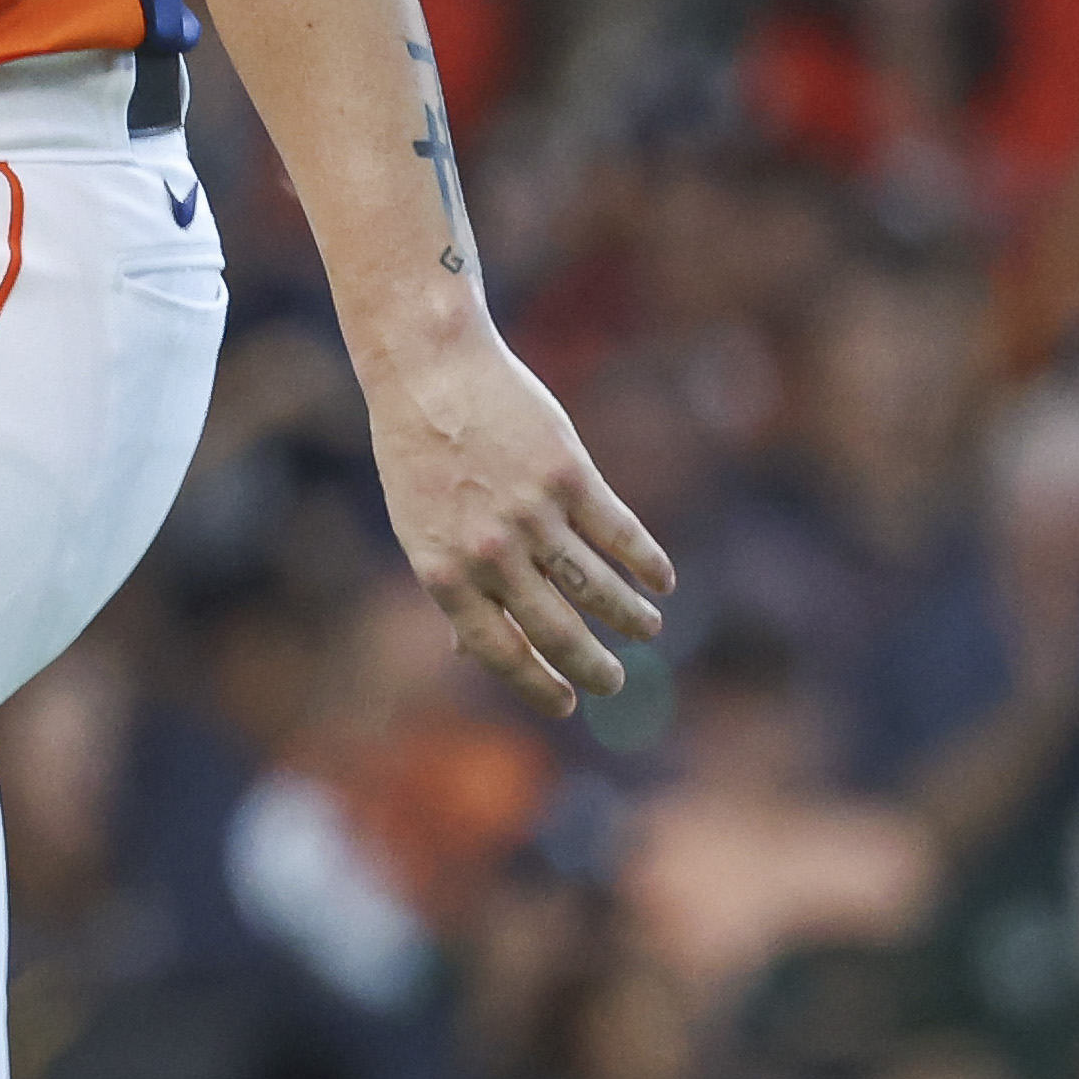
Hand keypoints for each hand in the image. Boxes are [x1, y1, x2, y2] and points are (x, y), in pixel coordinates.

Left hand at [355, 327, 670, 717]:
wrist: (430, 373)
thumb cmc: (418, 456)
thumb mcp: (417, 529)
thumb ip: (453, 589)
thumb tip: (468, 655)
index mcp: (444, 572)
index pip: (498, 652)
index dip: (537, 685)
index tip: (567, 704)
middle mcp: (489, 552)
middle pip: (557, 631)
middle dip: (593, 667)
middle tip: (614, 681)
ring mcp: (531, 514)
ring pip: (598, 588)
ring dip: (630, 617)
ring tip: (647, 629)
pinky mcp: (569, 475)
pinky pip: (620, 534)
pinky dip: (647, 563)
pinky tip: (661, 580)